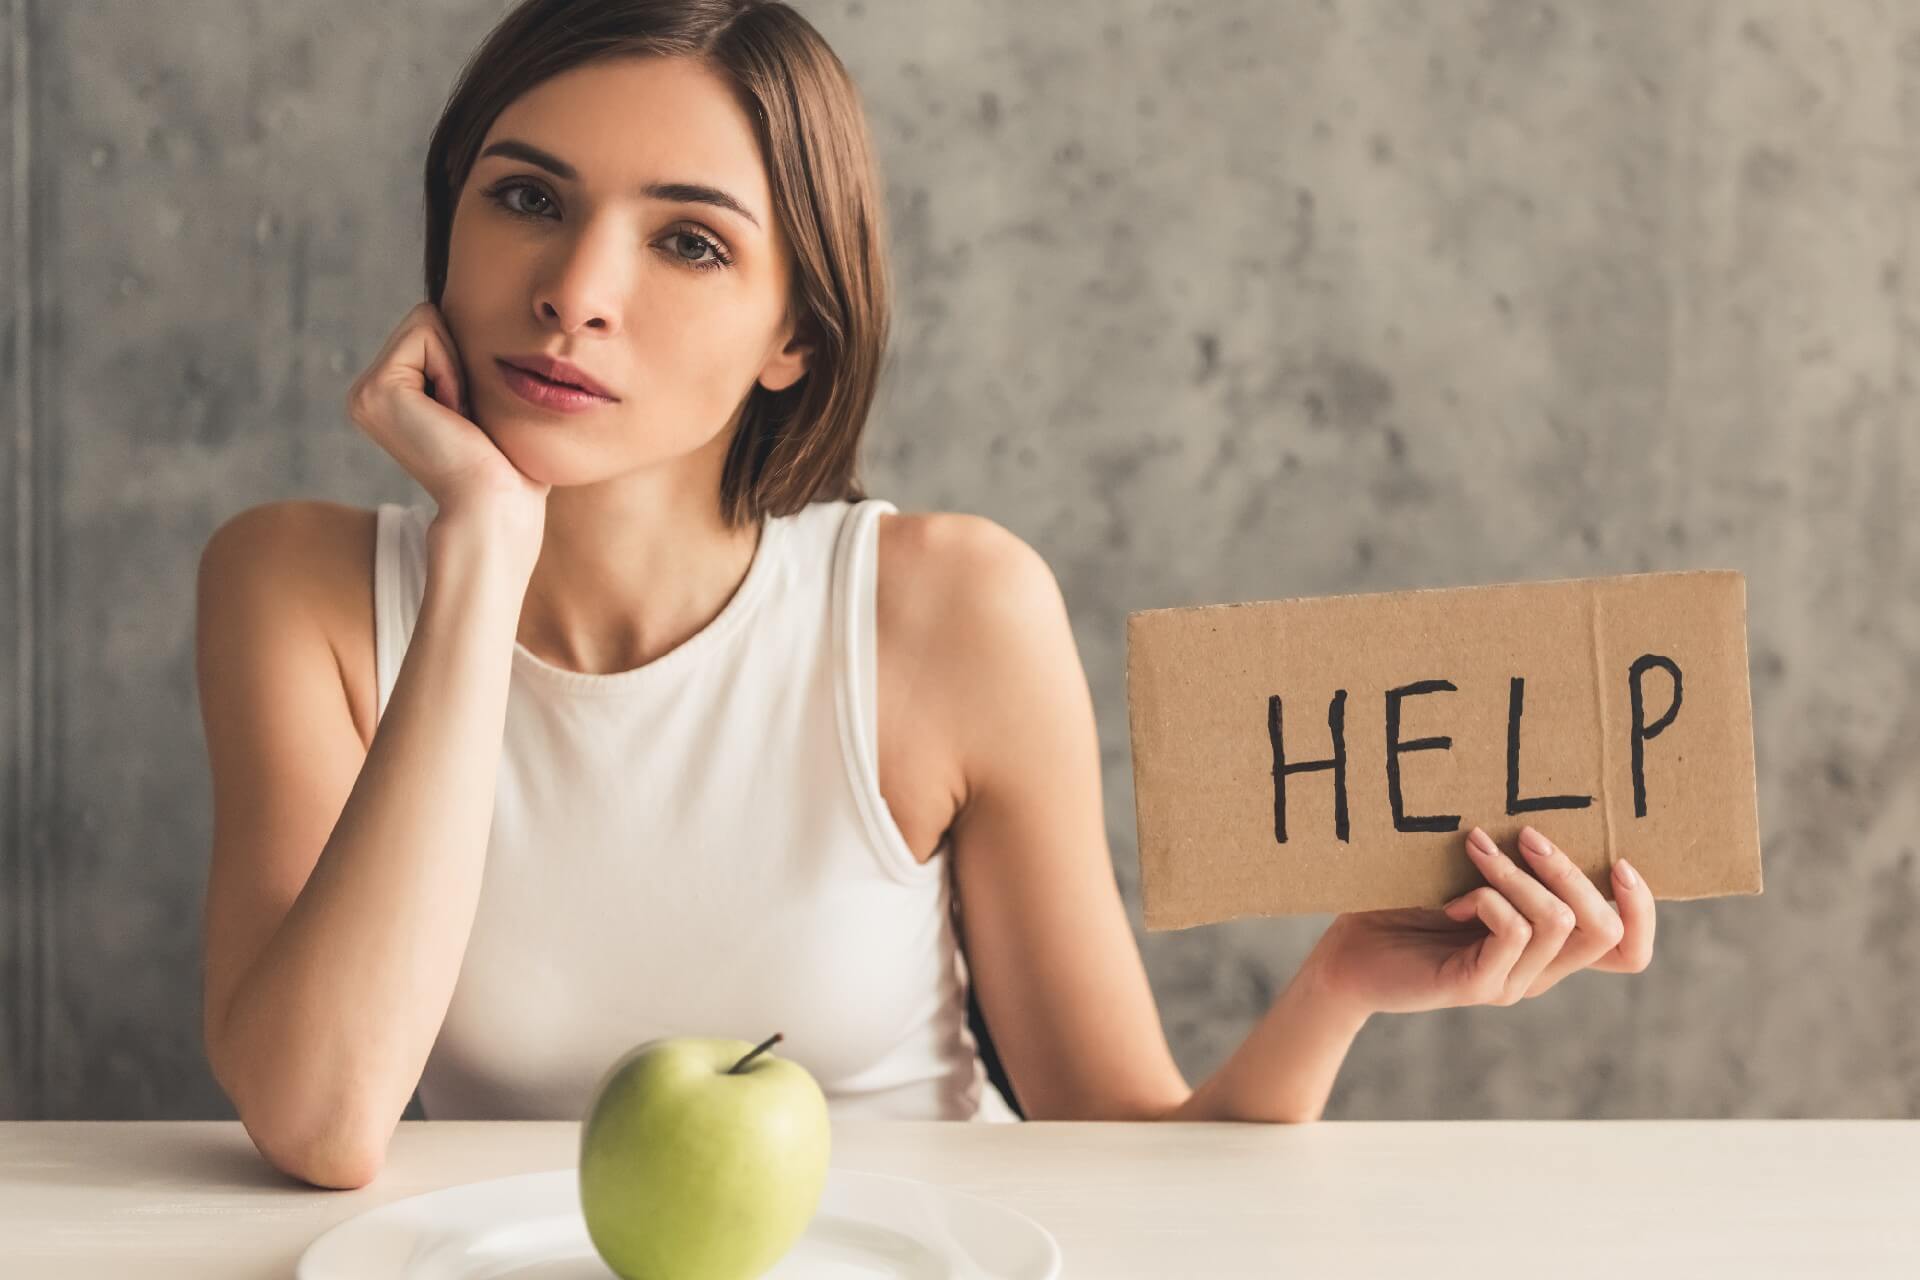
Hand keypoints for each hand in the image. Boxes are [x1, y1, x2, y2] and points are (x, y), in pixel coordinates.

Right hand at [347, 301, 550, 537]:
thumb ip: (466, 361)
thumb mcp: (481, 400)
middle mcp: (367, 392)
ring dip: (459, 366)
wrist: (496, 502)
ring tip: (459, 417)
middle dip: (461, 358)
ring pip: (427, 319)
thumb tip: (476, 312)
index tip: (470, 413)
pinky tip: (453, 415)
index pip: (431, 327)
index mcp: (388, 395)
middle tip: (466, 415)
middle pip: (428, 317)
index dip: (466, 359)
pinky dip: (453, 370)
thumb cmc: (506, 461)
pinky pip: (427, 333)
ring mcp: (364, 391)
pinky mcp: (376, 389)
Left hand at [1311, 825, 1655, 1017]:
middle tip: (1528, 834)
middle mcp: (1539, 970)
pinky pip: (1514, 934)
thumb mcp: (1467, 872)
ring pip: (1558, 924)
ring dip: (1518, 875)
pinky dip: (1491, 899)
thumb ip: (1511, 858)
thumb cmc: (1404, 904)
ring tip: (1476, 847)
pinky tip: (1454, 897)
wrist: (1344, 955)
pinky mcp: (1477, 986)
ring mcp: (1511, 982)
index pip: (1627, 948)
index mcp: (1547, 945)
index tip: (1620, 861)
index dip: (1643, 910)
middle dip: (1572, 871)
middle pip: (1605, 930)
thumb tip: (1541, 804)